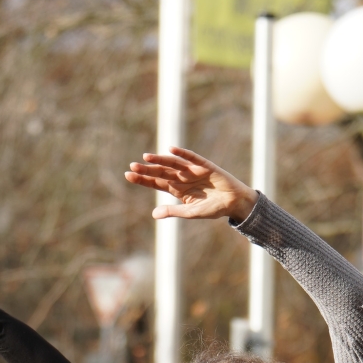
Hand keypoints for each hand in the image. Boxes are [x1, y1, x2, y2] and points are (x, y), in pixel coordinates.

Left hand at [124, 147, 256, 223]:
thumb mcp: (191, 213)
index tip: (128, 175)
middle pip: (161, 171)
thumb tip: (154, 214)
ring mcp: (192, 170)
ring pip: (173, 163)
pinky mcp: (205, 166)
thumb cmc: (213, 209)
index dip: (143, 179)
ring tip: (146, 157)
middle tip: (132, 166)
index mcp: (177, 189)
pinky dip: (182, 153)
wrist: (233, 203)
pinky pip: (192, 158)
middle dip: (147, 169)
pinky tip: (171, 149)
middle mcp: (182, 178)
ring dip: (160, 159)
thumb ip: (173, 211)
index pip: (156, 182)